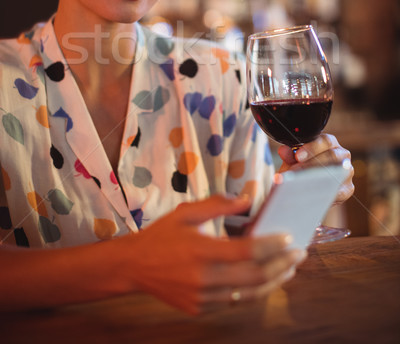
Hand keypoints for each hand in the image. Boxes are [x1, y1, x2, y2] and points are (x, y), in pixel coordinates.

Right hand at [121, 195, 306, 314]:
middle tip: (299, 254)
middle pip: (254, 277)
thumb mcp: (185, 212)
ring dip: (273, 282)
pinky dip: (252, 290)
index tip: (289, 237)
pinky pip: (234, 302)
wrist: (133, 267)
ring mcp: (202, 298)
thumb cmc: (161, 235)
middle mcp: (204, 278)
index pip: (247, 251)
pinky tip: (264, 279)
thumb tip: (247, 200)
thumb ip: (217, 205)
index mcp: (201, 251)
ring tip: (289, 268)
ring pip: (248, 295)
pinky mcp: (200, 309)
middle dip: (282, 265)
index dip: (271, 245)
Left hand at [277, 134, 354, 203]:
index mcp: (329, 143)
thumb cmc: (302, 168)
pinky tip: (312, 195)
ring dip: (319, 177)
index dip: (312, 147)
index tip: (297, 156)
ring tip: (301, 183)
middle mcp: (341, 155)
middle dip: (313, 163)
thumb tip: (283, 150)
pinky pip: (340, 191)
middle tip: (296, 171)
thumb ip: (289, 155)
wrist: (305, 188)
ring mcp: (346, 172)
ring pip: (338, 172)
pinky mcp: (347, 189)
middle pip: (333, 156)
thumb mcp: (293, 161)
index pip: (326, 141)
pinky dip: (326, 193)